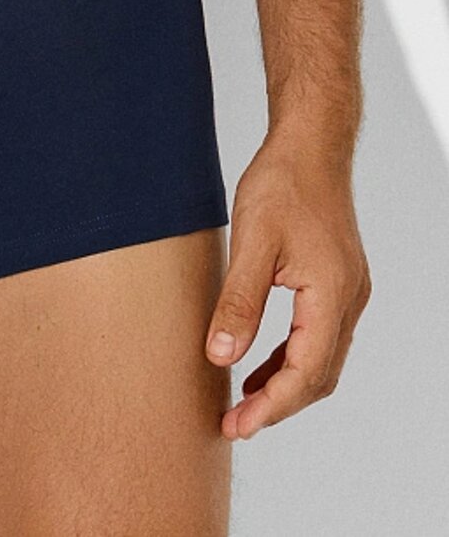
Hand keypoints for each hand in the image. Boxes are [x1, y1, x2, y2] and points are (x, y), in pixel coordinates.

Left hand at [205, 129, 370, 439]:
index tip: (236, 425)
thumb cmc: (282, 183)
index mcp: (331, 294)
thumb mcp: (251, 241)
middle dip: (278, 404)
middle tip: (235, 423)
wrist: (309, 144)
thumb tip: (221, 356)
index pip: (306, 372)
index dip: (271, 406)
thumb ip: (239, 302)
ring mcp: (347, 291)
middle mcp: (348, 299)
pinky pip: (319, 336)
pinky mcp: (336, 281)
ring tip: (244, 401)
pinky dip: (292, 357)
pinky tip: (261, 361)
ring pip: (321, 359)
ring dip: (286, 384)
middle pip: (319, 375)